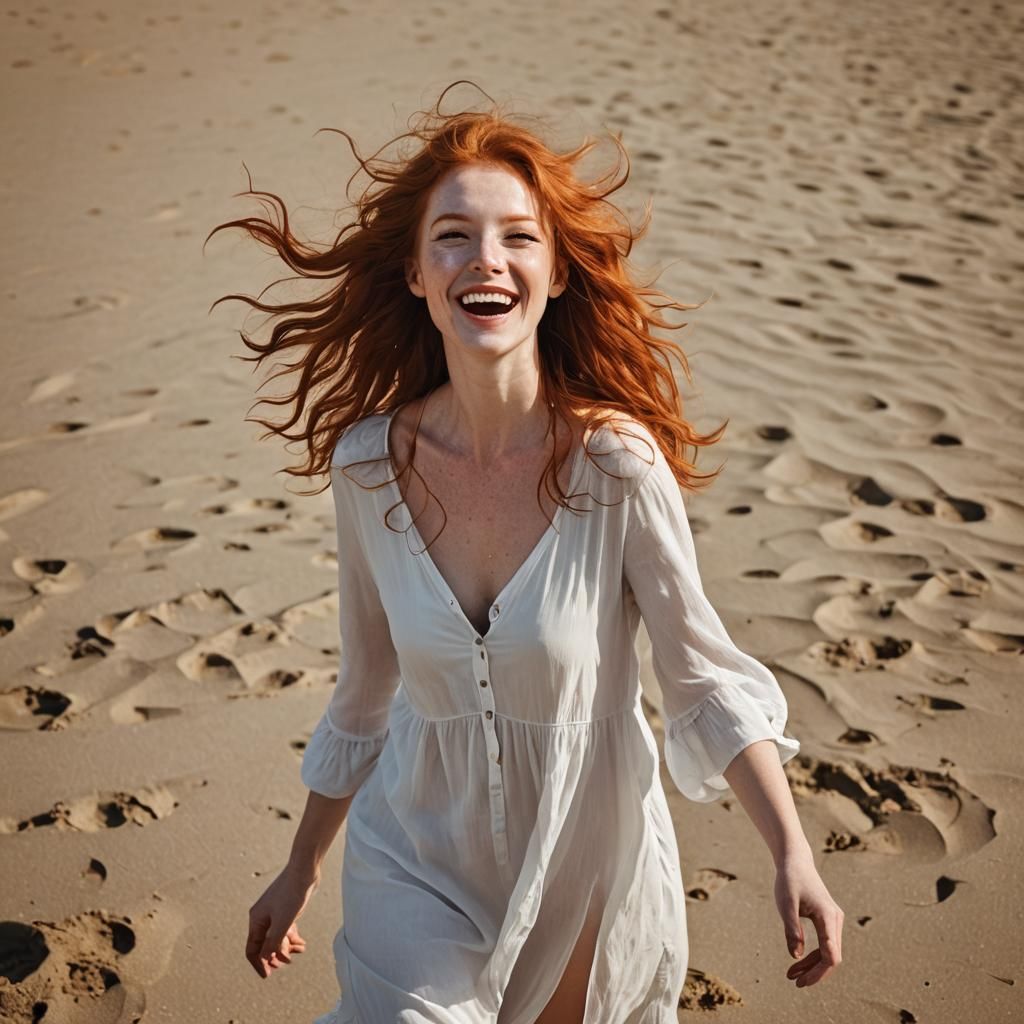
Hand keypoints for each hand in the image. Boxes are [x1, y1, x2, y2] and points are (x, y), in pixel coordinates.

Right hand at [246, 863, 317, 978]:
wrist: (304, 870)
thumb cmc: (291, 892)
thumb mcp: (283, 922)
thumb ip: (273, 942)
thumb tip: (264, 959)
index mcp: (256, 920)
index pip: (252, 949)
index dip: (259, 964)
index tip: (268, 975)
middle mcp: (263, 917)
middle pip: (265, 945)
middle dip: (275, 955)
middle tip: (287, 962)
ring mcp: (274, 913)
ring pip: (277, 937)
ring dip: (287, 947)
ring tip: (300, 950)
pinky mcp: (286, 909)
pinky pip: (285, 929)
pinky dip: (292, 938)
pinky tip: (302, 944)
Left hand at [774, 847, 843, 987]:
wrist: (795, 860)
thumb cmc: (789, 880)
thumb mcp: (785, 904)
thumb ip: (791, 929)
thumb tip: (796, 956)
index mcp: (828, 917)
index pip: (831, 955)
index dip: (818, 972)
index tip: (801, 981)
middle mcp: (835, 920)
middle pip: (831, 957)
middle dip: (814, 973)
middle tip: (794, 982)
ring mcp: (834, 920)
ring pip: (828, 952)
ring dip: (812, 966)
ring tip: (792, 975)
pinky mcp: (828, 920)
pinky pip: (824, 944)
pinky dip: (812, 955)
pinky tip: (797, 960)